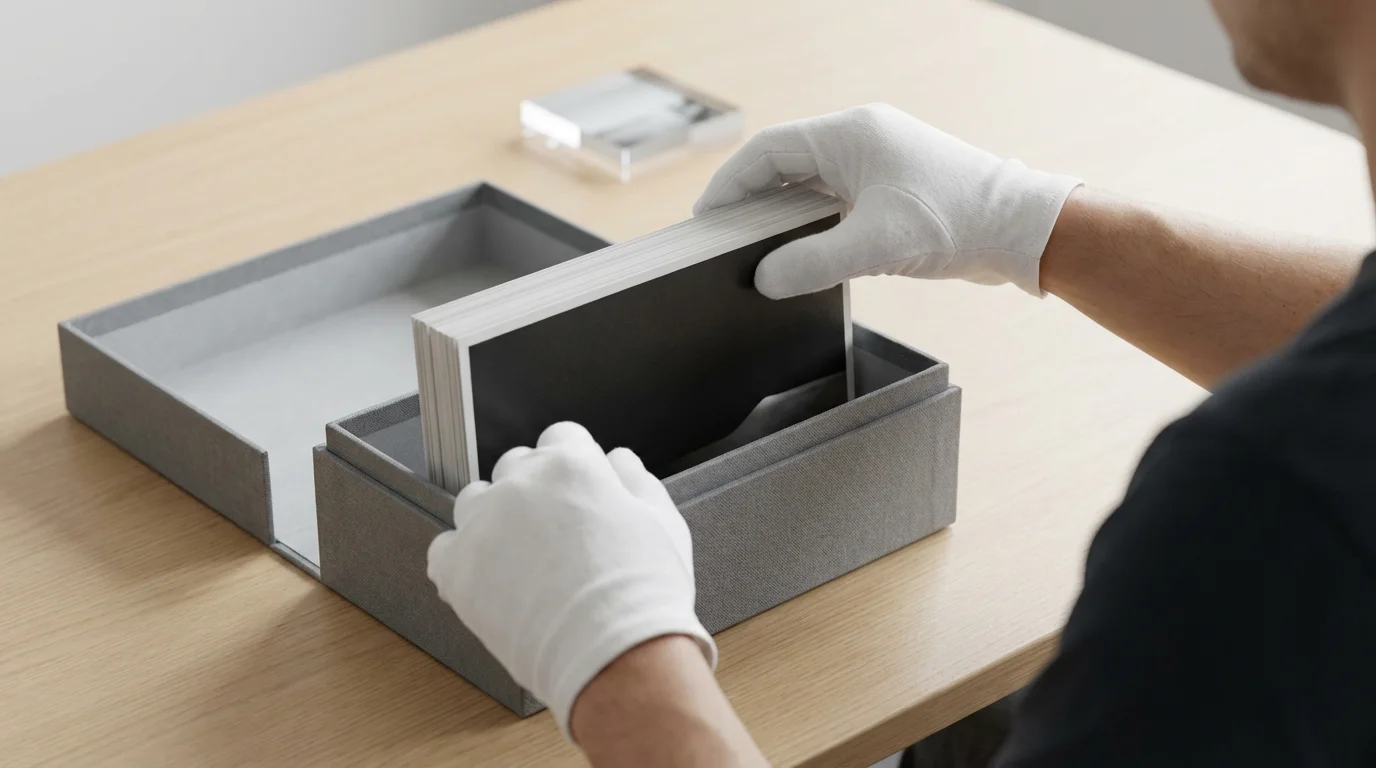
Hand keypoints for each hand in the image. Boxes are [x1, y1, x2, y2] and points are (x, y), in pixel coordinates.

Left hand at [426, 422, 714, 737]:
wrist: (616, 656)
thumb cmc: (644, 592)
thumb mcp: (664, 523)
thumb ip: (637, 480)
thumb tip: (618, 460)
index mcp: (570, 465)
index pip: (562, 438)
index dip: (576, 465)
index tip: (580, 491)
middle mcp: (520, 484)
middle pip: (516, 466)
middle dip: (535, 490)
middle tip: (557, 533)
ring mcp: (483, 525)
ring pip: (475, 501)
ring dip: (494, 519)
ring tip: (523, 559)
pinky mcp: (457, 570)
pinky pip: (444, 550)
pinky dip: (462, 561)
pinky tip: (490, 580)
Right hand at [694, 103, 1081, 296]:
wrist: (1022, 230)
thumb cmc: (958, 222)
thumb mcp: (875, 246)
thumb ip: (811, 263)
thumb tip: (765, 279)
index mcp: (850, 134)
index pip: (767, 151)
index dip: (730, 184)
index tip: (706, 219)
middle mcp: (860, 140)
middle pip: (783, 164)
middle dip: (750, 201)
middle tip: (723, 239)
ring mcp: (877, 164)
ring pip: (809, 185)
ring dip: (782, 215)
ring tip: (755, 249)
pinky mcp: (892, 190)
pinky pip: (835, 201)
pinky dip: (812, 225)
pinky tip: (803, 254)